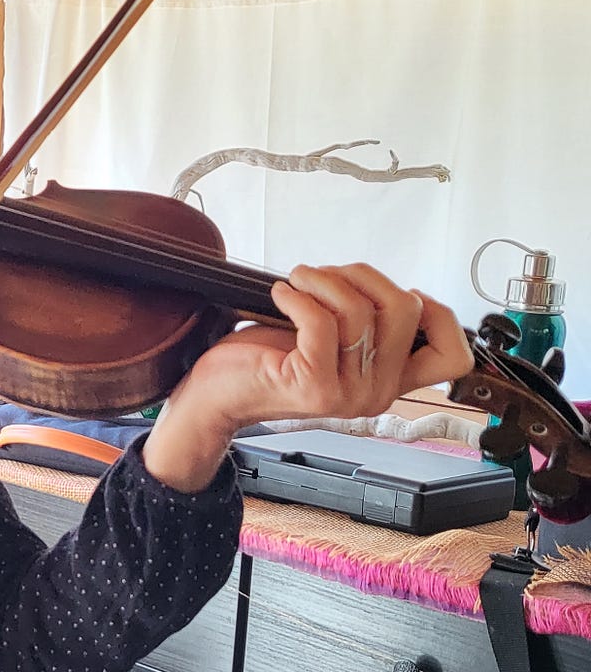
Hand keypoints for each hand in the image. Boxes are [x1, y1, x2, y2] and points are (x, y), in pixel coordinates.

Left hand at [144, 263, 473, 491]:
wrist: (217, 396)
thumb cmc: (270, 359)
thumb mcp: (334, 341)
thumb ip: (370, 323)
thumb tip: (395, 287)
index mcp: (390, 382)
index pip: (453, 358)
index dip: (439, 313)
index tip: (396, 294)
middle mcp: (376, 394)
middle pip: (406, 309)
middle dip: (363, 275)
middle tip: (324, 278)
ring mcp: (347, 394)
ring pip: (362, 310)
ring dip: (323, 280)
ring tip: (297, 282)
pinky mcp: (312, 386)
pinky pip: (321, 320)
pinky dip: (298, 295)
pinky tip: (281, 294)